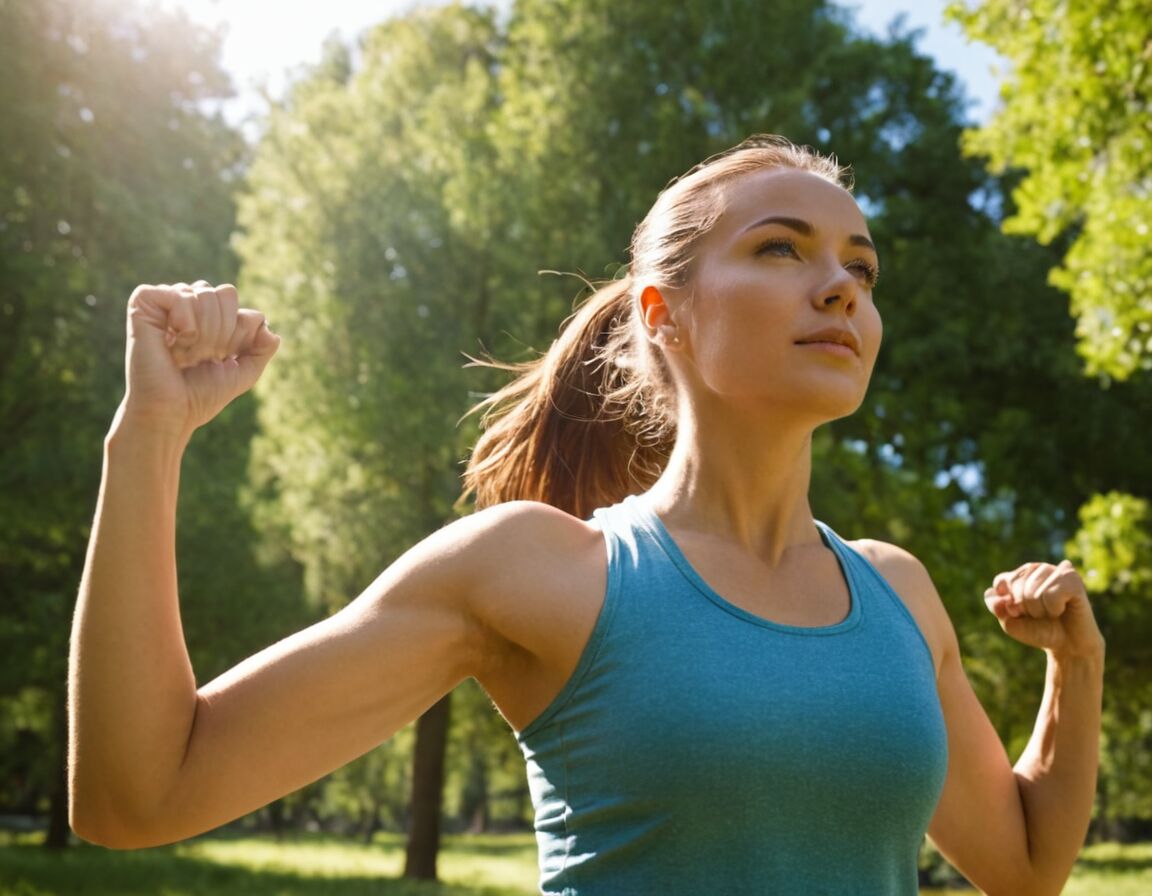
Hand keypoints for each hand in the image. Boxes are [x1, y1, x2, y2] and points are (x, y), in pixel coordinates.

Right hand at [120, 281, 279, 439]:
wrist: (172, 412)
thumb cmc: (201, 395)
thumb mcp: (243, 373)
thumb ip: (262, 350)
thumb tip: (270, 330)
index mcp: (208, 317)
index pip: (237, 302)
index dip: (237, 332)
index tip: (221, 358)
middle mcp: (187, 306)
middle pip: (224, 293)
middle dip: (222, 331)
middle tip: (202, 357)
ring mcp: (165, 304)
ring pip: (203, 292)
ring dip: (203, 332)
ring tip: (186, 354)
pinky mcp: (143, 304)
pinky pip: (177, 294)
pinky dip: (183, 321)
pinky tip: (172, 342)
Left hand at [984, 560, 1103, 659]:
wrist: (1068, 646)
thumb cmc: (1039, 630)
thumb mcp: (1010, 623)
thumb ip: (996, 607)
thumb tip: (994, 592)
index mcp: (1019, 574)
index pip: (1001, 582)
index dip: (1008, 604)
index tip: (1020, 613)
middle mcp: (1036, 568)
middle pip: (1017, 586)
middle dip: (1026, 609)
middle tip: (1040, 615)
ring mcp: (1055, 570)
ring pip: (1033, 592)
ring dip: (1041, 611)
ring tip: (1052, 612)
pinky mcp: (1072, 577)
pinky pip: (1051, 595)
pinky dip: (1054, 609)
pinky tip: (1063, 609)